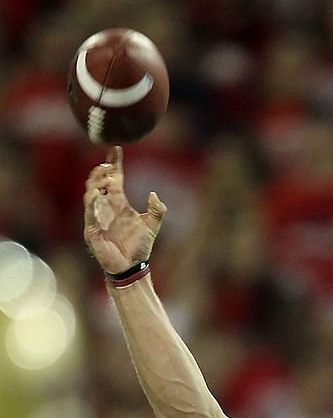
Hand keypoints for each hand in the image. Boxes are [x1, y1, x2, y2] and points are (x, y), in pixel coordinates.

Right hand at [83, 145, 165, 273]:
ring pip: (90, 194)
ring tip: (104, 176)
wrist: (131, 267)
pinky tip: (97, 194)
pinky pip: (89, 213)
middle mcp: (106, 207)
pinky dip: (92, 203)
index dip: (114, 163)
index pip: (113, 178)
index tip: (116, 149)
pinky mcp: (92, 230)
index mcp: (118, 203)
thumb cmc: (139, 247)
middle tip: (109, 164)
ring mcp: (97, 218)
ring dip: (96, 184)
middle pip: (98, 182)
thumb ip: (157, 210)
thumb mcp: (152, 225)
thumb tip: (154, 194)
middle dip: (102, 172)